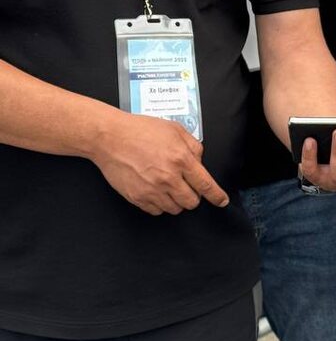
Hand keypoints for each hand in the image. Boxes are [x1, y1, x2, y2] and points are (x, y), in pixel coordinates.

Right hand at [92, 112, 228, 215]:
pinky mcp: (137, 197)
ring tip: (168, 186)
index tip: (221, 201)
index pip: (205, 185)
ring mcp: (152, 190)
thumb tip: (200, 162)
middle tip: (186, 186)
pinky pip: (156, 211)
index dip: (216, 196)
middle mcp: (168, 178)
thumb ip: (193, 146)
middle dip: (193, 196)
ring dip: (176, 201)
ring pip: (175, 209)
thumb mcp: (175, 129)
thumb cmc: (141, 130)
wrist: (110, 137)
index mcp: (181, 159)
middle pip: (192, 202)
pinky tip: (156, 191)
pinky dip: (160, 204)